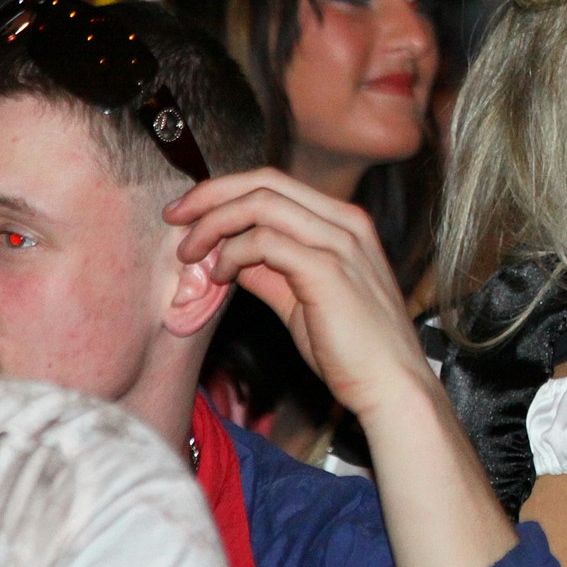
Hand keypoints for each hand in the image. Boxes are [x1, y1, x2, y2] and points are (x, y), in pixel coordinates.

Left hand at [166, 168, 431, 421]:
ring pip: (261, 204)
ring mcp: (340, 243)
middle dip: (210, 195)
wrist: (392, 384)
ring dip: (214, 224)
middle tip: (174, 218)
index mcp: (344, 222)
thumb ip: (271, 271)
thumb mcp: (304, 299)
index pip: (275, 183)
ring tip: (191, 253)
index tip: (188, 214)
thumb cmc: (353, 349)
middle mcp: (346, 222)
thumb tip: (228, 254)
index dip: (225, 191)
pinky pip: (265, 242)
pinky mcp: (328, 270)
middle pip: (265, 182)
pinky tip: (221, 276)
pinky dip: (232, 254)